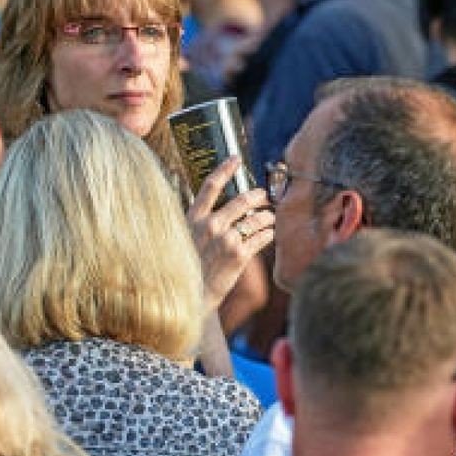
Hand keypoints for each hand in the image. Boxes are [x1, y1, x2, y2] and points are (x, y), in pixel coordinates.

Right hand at [187, 156, 274, 311]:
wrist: (189, 296)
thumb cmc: (188, 267)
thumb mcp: (185, 239)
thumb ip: (200, 223)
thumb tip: (219, 210)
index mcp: (193, 218)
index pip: (209, 186)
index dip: (224, 169)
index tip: (236, 159)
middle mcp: (209, 225)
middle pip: (242, 200)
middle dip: (259, 196)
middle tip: (265, 196)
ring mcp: (225, 240)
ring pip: (257, 218)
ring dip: (268, 216)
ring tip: (271, 218)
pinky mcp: (239, 255)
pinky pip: (262, 237)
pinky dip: (269, 234)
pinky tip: (270, 234)